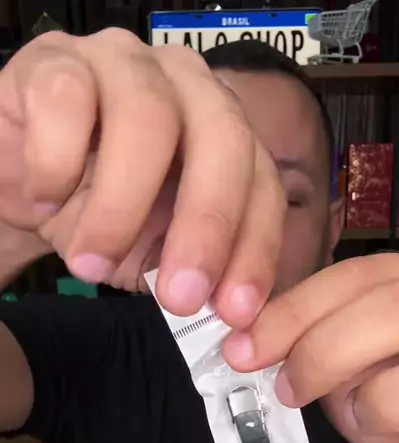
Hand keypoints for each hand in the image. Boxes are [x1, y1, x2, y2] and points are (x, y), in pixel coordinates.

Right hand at [0, 30, 283, 324]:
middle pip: (223, 138)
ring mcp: (124, 63)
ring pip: (147, 118)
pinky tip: (46, 203)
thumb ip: (190, 271)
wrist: (22, 179)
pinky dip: (56, 165)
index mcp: (224, 133)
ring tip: (92, 264)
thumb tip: (226, 312)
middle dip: (207, 226)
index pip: (262, 183)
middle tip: (181, 296)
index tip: (234, 311)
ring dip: (122, 208)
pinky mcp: (57, 60)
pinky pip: (67, 101)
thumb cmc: (96, 212)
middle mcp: (187, 87)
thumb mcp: (152, 253)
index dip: (254, 248)